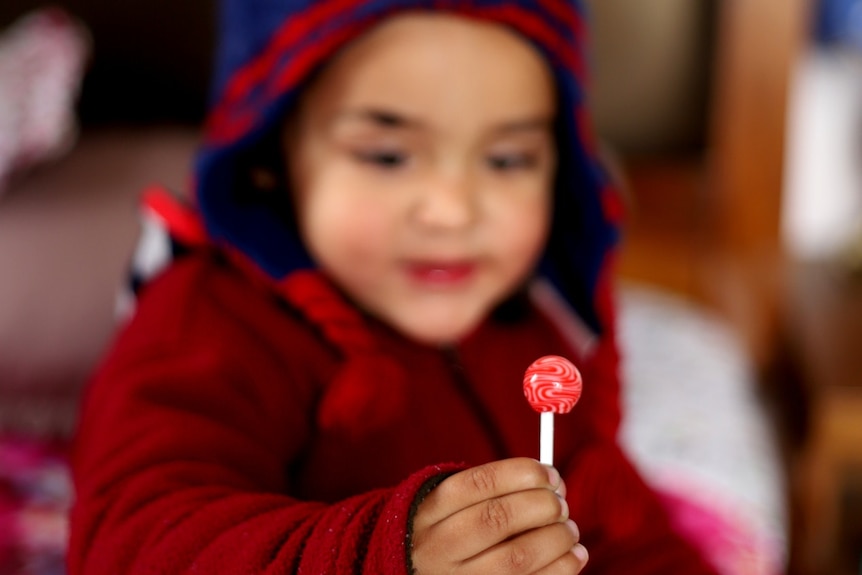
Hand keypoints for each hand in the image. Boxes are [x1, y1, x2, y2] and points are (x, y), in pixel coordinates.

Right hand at [411, 458, 587, 573]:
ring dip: (556, 539)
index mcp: (431, 512)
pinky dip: (561, 568)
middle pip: (498, 518)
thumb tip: (554, 483)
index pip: (480, 482)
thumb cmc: (454, 534)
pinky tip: (572, 555)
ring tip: (569, 530)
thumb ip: (497, 490)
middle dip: (542, 506)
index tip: (550, 475)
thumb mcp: (455, 506)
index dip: (523, 474)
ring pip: (517, 558)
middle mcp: (438, 548)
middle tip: (561, 504)